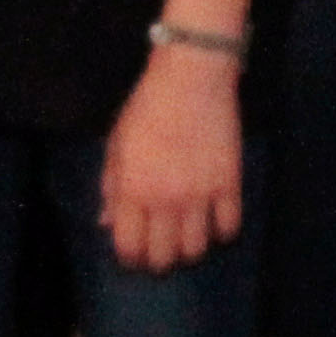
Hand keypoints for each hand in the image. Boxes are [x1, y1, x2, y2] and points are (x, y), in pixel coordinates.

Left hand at [103, 48, 246, 271]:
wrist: (191, 78)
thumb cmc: (147, 106)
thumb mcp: (117, 143)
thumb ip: (110, 185)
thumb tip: (106, 222)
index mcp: (132, 189)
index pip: (129, 247)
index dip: (130, 258)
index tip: (134, 254)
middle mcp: (164, 199)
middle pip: (163, 256)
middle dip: (159, 259)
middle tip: (161, 248)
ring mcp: (199, 195)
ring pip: (196, 250)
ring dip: (190, 249)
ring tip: (188, 236)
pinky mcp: (229, 185)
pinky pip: (229, 228)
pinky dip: (221, 231)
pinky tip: (214, 220)